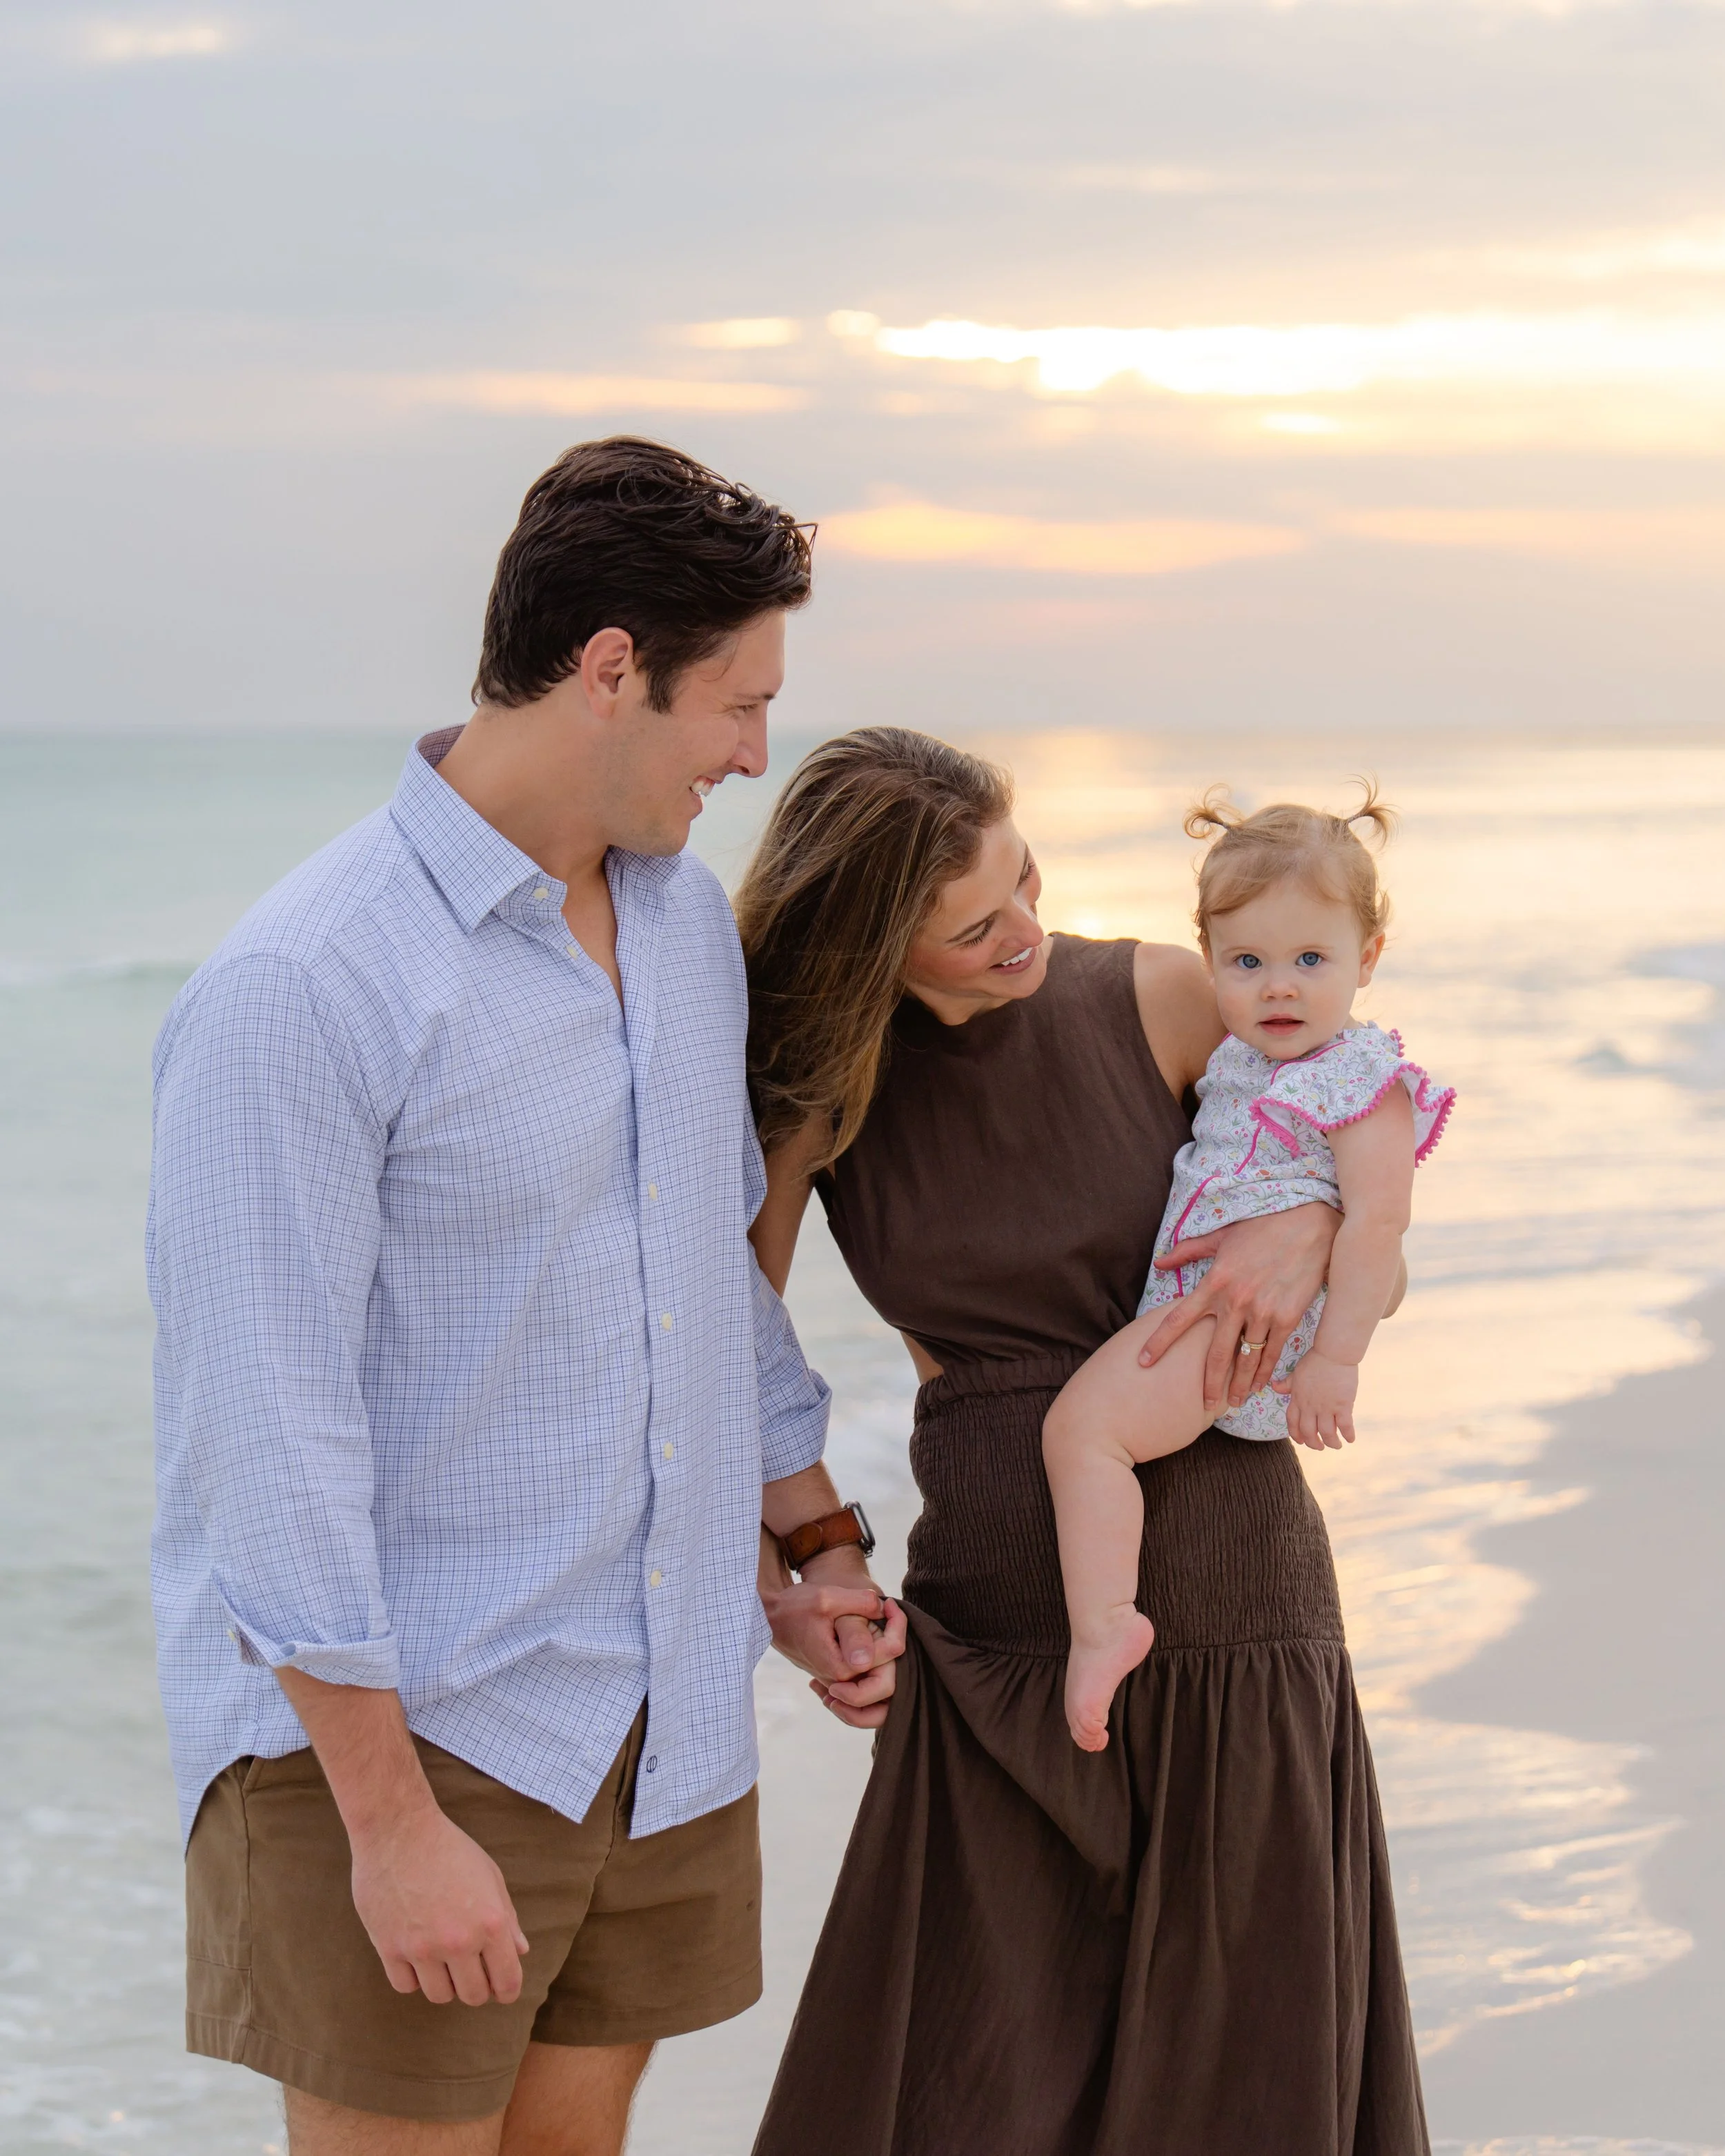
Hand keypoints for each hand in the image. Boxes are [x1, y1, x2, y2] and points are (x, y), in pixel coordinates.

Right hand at [348, 1801, 529, 2004]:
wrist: (399, 1830)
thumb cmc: (450, 1849)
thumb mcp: (489, 1876)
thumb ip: (507, 1919)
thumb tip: (520, 1953)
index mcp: (490, 1923)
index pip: (507, 1982)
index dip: (507, 1990)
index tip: (501, 1988)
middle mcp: (458, 1941)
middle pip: (473, 1996)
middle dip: (477, 1987)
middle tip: (471, 1969)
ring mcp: (422, 1948)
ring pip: (440, 1995)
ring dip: (445, 1982)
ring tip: (442, 1958)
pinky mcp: (390, 1948)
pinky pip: (406, 1986)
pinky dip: (414, 1976)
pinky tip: (416, 1954)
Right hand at [763, 1573, 906, 1729]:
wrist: (770, 1618)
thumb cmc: (794, 1607)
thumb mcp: (827, 1598)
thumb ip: (859, 1603)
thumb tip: (883, 1610)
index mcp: (842, 1667)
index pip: (891, 1653)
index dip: (897, 1624)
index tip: (888, 1603)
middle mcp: (841, 1681)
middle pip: (889, 1671)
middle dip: (894, 1639)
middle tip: (887, 1611)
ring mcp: (837, 1681)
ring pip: (878, 1675)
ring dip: (884, 1647)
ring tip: (878, 1618)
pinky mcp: (835, 1675)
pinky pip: (865, 1674)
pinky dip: (873, 1653)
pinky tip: (867, 1627)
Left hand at [1142, 1203, 1338, 1413]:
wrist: (1310, 1227)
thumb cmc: (1263, 1228)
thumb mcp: (1223, 1236)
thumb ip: (1188, 1251)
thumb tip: (1160, 1262)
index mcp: (1214, 1282)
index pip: (1178, 1319)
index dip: (1158, 1343)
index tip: (1143, 1361)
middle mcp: (1235, 1301)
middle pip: (1214, 1353)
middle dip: (1207, 1383)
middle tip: (1201, 1404)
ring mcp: (1263, 1312)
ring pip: (1245, 1358)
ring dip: (1238, 1384)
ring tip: (1230, 1403)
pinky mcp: (1288, 1317)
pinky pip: (1272, 1352)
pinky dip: (1264, 1372)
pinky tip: (1257, 1386)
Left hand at [1275, 1349, 1357, 1450]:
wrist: (1333, 1353)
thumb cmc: (1315, 1361)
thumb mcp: (1296, 1373)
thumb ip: (1286, 1384)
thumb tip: (1274, 1386)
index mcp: (1298, 1399)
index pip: (1293, 1423)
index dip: (1296, 1435)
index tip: (1301, 1441)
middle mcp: (1310, 1406)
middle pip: (1309, 1432)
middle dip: (1313, 1444)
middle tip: (1320, 1447)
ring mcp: (1326, 1407)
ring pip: (1327, 1433)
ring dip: (1331, 1443)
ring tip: (1336, 1445)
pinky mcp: (1343, 1405)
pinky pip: (1345, 1426)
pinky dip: (1347, 1435)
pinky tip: (1350, 1439)